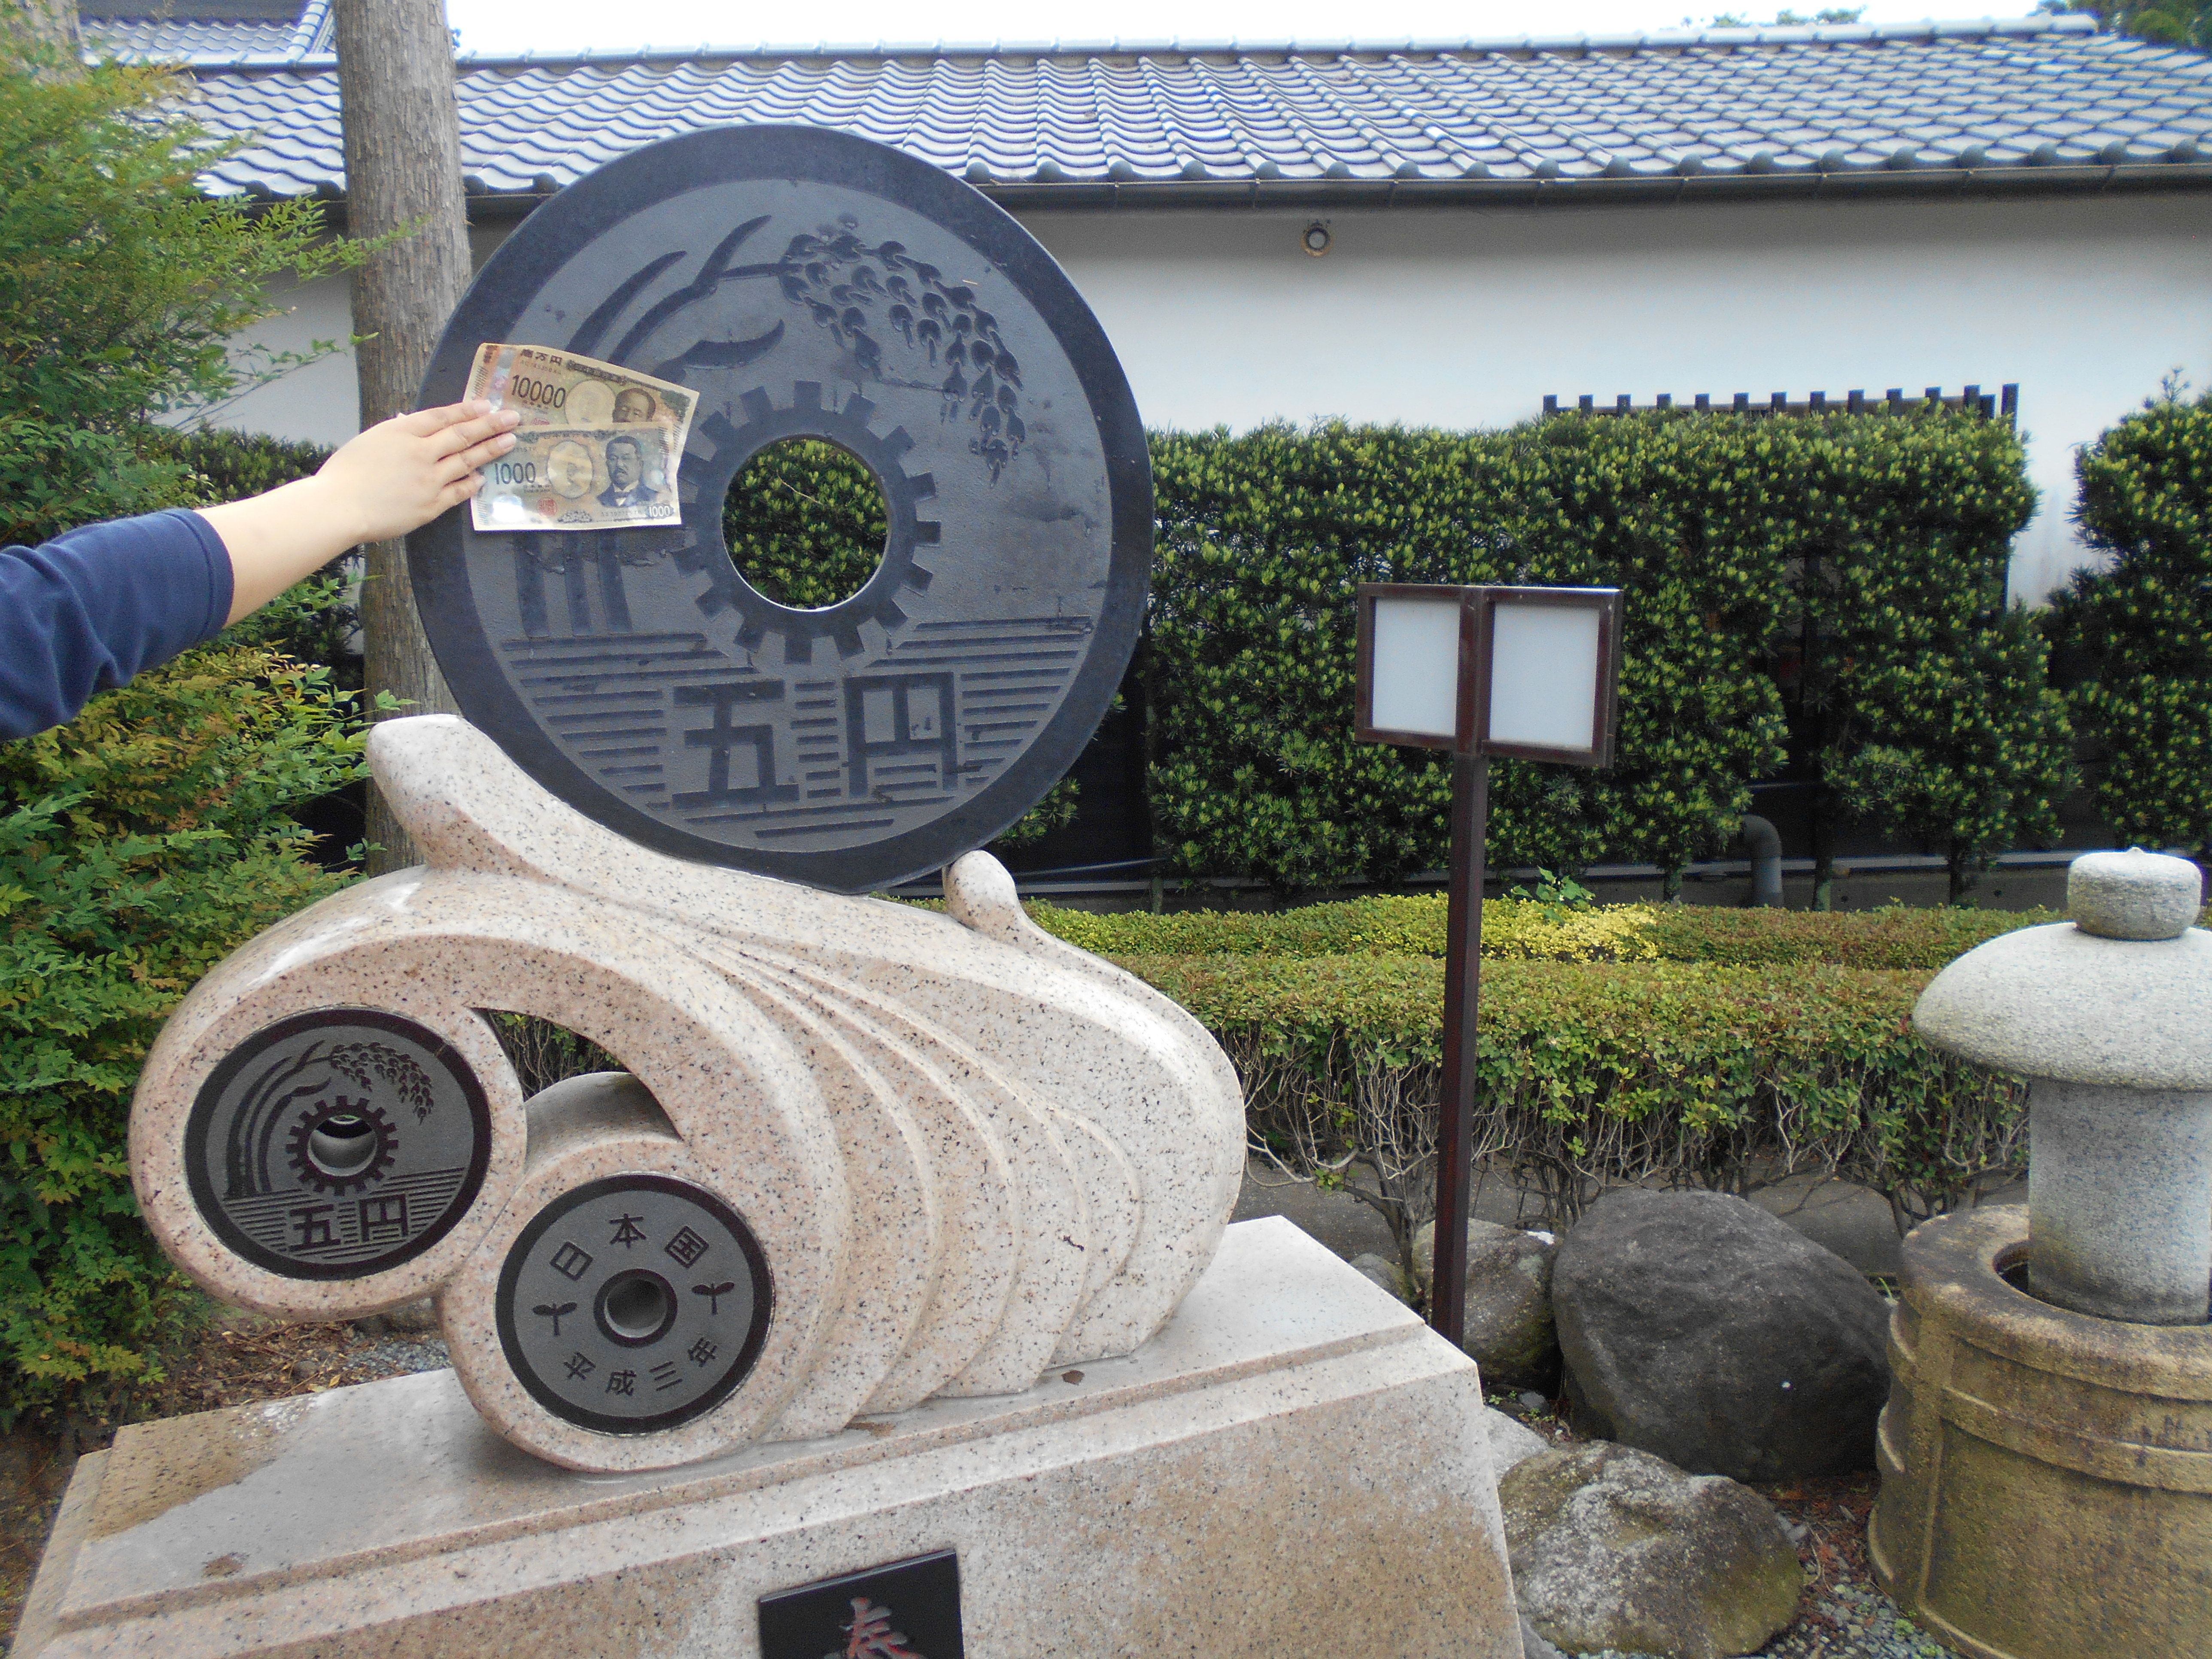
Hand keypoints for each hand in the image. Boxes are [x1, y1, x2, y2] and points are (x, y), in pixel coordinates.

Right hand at [200, 399, 521, 622]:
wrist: (338, 507)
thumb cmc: (345, 474)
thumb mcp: (369, 441)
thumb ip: (396, 434)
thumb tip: (413, 426)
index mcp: (401, 431)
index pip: (441, 416)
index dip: (466, 409)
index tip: (486, 404)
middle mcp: (420, 452)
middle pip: (462, 434)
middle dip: (490, 424)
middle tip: (512, 418)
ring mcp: (429, 479)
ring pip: (466, 461)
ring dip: (490, 450)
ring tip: (510, 441)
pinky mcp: (431, 505)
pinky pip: (458, 491)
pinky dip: (472, 482)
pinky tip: (484, 477)